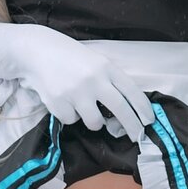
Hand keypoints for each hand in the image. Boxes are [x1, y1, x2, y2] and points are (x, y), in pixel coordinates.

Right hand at [0, 22, 154, 142]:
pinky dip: (71, 115)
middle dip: (132, 127)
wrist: (38, 51)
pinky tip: (65, 100)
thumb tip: (129, 109)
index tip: (149, 122)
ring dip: (94, 121)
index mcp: (106, 67)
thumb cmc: (72, 58)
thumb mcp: (96, 62)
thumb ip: (111, 81)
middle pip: (120, 110)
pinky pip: (72, 121)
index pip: (132, 92)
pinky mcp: (58, 103)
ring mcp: (75, 92)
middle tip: (137, 136)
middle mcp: (94, 80)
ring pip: (95, 122)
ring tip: (85, 107)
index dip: (143, 110)